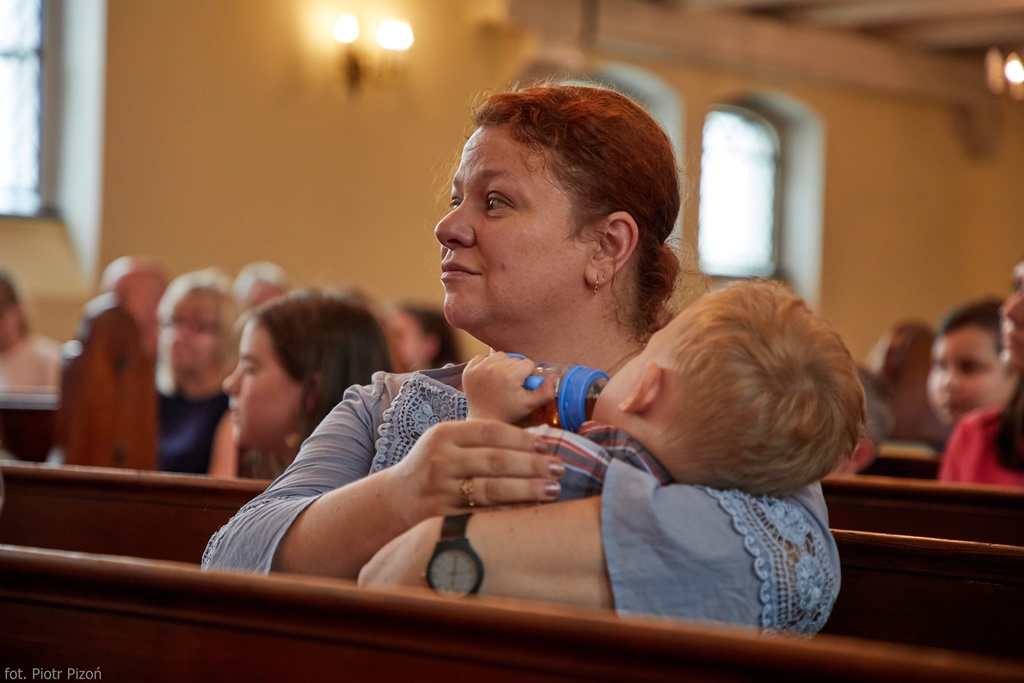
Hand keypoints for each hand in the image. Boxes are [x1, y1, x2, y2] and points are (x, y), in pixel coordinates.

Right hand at [383, 419, 564, 529]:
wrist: (395, 500)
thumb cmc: (433, 466)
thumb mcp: (447, 443)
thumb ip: (482, 439)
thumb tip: (538, 441)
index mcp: (444, 434)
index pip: (491, 432)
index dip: (523, 439)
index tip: (547, 447)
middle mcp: (440, 460)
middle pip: (495, 461)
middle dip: (532, 465)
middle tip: (559, 468)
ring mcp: (440, 490)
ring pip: (492, 489)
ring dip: (527, 489)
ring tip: (553, 489)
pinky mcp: (442, 517)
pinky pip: (483, 515)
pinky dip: (511, 513)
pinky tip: (532, 511)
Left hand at [463, 353, 556, 422]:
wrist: (484, 420)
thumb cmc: (509, 413)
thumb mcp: (531, 405)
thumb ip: (547, 391)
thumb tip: (553, 376)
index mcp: (509, 376)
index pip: (528, 364)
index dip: (529, 375)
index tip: (523, 387)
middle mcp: (493, 369)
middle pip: (515, 358)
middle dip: (516, 370)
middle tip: (512, 386)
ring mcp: (478, 368)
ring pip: (500, 355)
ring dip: (503, 365)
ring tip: (502, 381)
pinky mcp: (468, 369)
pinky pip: (483, 357)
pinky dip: (488, 365)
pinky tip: (489, 378)